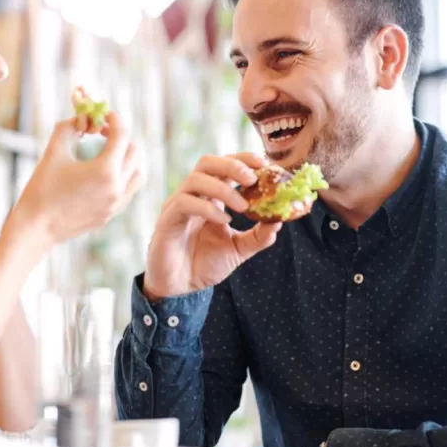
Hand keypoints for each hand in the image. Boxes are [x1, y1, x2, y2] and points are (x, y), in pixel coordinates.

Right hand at [9, 112, 144, 245]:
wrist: (35, 228)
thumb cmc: (41, 189)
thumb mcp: (53, 152)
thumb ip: (68, 128)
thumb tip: (80, 119)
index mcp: (105, 171)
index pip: (122, 136)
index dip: (115, 119)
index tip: (106, 114)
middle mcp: (117, 188)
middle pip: (134, 153)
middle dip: (121, 137)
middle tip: (103, 131)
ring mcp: (116, 204)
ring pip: (137, 173)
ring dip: (128, 157)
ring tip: (110, 151)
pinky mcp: (110, 215)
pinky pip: (128, 190)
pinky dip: (123, 176)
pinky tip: (104, 172)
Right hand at [144, 153, 310, 300]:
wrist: (181, 287)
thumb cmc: (205, 264)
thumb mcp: (238, 249)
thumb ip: (257, 236)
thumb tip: (279, 222)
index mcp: (210, 197)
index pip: (224, 166)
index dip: (242, 159)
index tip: (264, 163)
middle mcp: (193, 195)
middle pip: (207, 163)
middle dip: (232, 165)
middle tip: (253, 179)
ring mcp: (178, 205)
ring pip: (196, 179)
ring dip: (223, 188)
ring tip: (243, 207)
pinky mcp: (167, 219)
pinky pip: (185, 203)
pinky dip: (207, 208)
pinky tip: (224, 221)